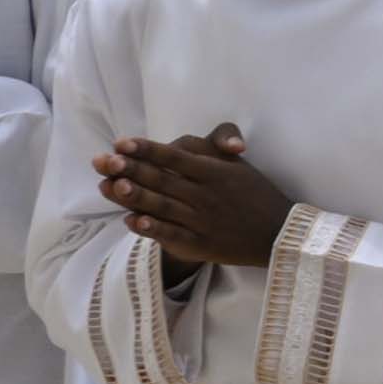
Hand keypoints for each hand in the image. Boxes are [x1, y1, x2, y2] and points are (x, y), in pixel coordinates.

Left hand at [97, 124, 291, 272]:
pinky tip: (132, 221)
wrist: (278, 234)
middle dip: (132, 169)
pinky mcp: (201, 244)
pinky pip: (173, 235)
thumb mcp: (238, 165)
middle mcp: (206, 194)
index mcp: (214, 171)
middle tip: (103, 160)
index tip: (121, 142)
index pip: (175, 157)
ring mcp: (202, 221)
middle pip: (163, 180)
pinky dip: (152, 229)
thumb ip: (217, 146)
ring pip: (163, 207)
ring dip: (135, 196)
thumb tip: (220, 138)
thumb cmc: (253, 193)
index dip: (147, 149)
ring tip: (109, 186)